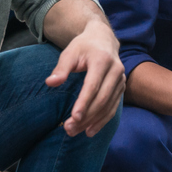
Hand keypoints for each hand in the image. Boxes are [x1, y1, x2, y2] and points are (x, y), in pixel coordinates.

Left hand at [45, 19, 125, 136]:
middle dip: (86, 116)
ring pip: (108, 106)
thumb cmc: (84, 46)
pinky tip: (90, 130)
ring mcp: (121, 80)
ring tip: (76, 132)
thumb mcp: (70, 52)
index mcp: (102, 60)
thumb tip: (50, 83)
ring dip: (93, 121)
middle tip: (69, 129)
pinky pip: (113, 107)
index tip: (74, 118)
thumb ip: (61, 68)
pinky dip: (102, 120)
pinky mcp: (122, 88)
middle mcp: (116, 70)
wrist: (103, 39)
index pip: (93, 85)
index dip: (84, 103)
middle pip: (102, 98)